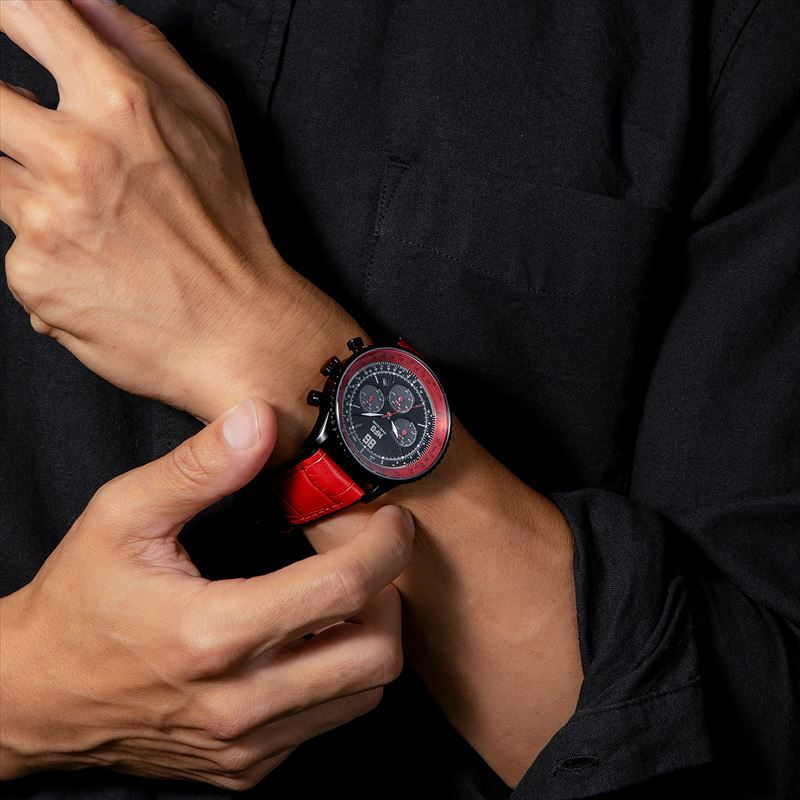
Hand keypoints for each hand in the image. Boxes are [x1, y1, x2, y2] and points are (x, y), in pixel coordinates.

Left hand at [0, 0, 349, 450]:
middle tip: (43, 141)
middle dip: (5, 113)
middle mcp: (75, 154)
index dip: (7, 14)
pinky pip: (13, 244)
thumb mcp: (208, 120)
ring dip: (29, 189)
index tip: (6, 26)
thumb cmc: (229, 229)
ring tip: (92, 221)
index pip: (25, 13)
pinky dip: (46, 253)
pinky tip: (94, 269)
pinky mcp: (32, 275)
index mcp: (121, 104)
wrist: (239, 332)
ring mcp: (46, 217)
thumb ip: (139, 45)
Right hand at [0, 397, 413, 790]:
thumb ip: (198, 467)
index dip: (386, 547)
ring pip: (363, 694)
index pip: (343, 590)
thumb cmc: (78, 602)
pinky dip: (337, 677)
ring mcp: (246, 744)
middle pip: (376, 655)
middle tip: (371, 560)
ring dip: (371, 637)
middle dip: (391, 597)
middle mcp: (238, 702)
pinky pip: (326, 721)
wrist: (33, 697)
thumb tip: (259, 421)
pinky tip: (307, 639)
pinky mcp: (246, 767)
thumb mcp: (123, 514)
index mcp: (213, 633)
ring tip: (342, 596)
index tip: (393, 523)